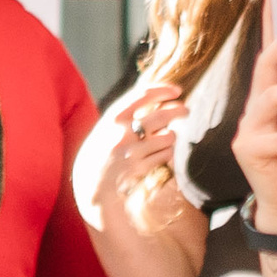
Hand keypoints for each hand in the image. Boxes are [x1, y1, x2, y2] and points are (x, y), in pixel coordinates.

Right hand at [96, 88, 186, 233]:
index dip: (163, 89)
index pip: (142, 94)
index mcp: (112, 118)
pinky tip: (162, 154)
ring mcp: (131, 151)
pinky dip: (168, 153)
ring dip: (173, 136)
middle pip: (161, 114)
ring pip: (168, 136)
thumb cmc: (100, 156)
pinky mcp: (139, 168)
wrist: (91, 187)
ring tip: (169, 138)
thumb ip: (124, 115)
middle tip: (185, 110)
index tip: (177, 90)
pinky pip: (165, 155)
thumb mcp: (105, 130)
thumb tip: (152, 98)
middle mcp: (122, 132)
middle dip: (178, 110)